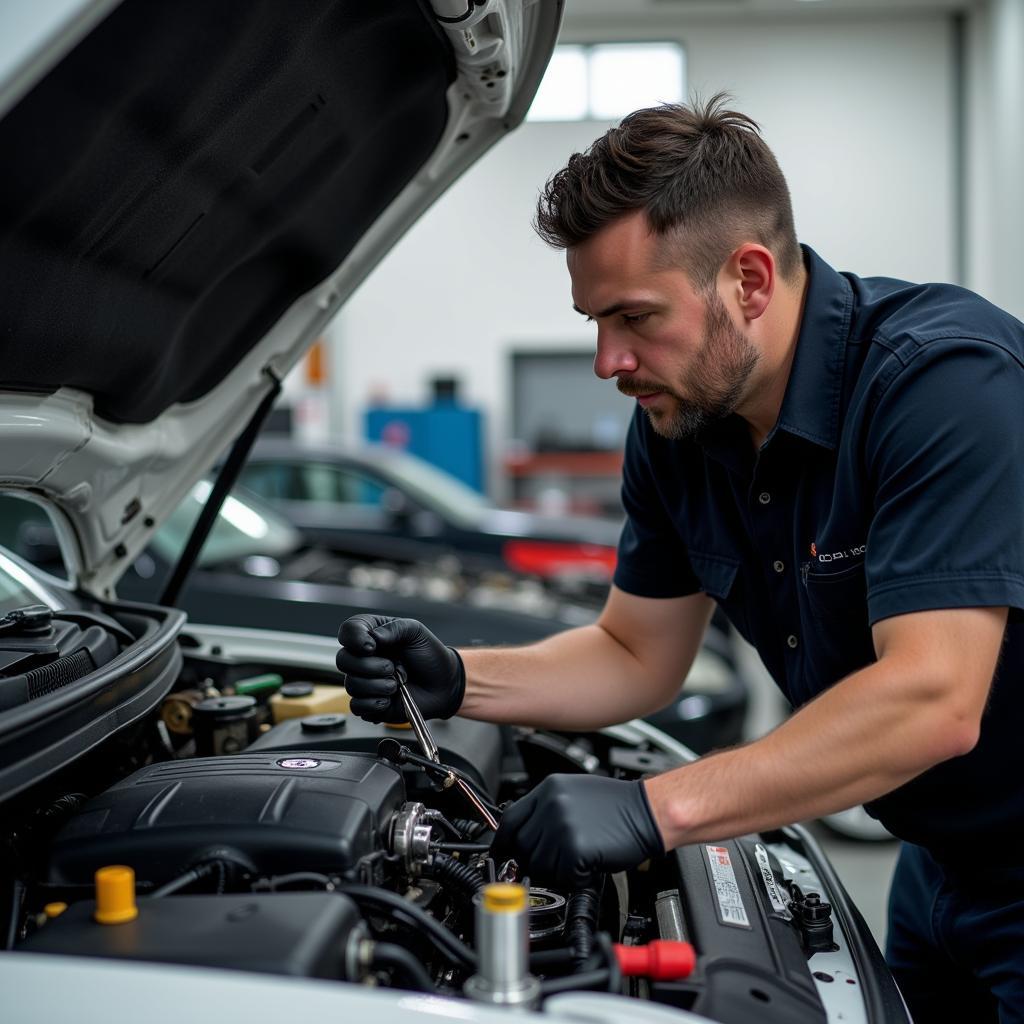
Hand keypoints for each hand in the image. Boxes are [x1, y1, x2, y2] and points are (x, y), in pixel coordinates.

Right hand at [336, 614, 464, 722]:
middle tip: (392, 667)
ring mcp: (364, 681)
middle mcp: (363, 658)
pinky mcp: (368, 703)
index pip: (347, 631)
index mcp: (371, 634)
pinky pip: (357, 706)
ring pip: (351, 685)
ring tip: (397, 684)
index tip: (372, 646)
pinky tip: (390, 699)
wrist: (443, 683)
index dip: (354, 638)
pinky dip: (374, 704)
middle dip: (369, 666)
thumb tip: (373, 637)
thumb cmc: (428, 655)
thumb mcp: (415, 632)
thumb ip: (394, 628)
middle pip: (343, 660)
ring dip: (377, 686)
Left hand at [491, 774, 664, 886]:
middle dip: (535, 860)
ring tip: (578, 857)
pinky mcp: (574, 849)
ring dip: (556, 870)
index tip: (502, 856)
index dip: (503, 843)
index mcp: (549, 790)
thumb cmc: (616, 807)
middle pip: (522, 846)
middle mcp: (551, 805)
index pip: (510, 820)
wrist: (648, 812)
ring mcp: (562, 826)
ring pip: (540, 864)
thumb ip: (545, 810)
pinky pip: (562, 876)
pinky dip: (574, 877)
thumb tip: (522, 835)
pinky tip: (589, 862)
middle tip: (556, 861)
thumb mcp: (573, 794)